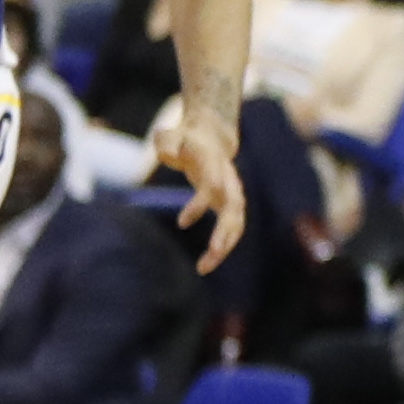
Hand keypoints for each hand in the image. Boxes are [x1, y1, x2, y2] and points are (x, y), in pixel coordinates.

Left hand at [148, 94, 247, 267]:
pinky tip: (205, 264)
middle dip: (224, 232)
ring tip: (204, 268)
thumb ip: (167, 143)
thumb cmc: (186, 137)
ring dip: (224, 246)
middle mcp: (228, 180)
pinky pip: (232, 229)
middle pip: (232, 208)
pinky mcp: (231, 204)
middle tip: (213, 253)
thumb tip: (168, 157)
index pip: (211, 184)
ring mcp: (233, 192)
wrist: (213, 135)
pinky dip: (222, 247)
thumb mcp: (171, 135)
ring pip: (236, 223)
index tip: (182, 223)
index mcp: (213, 163)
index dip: (200, 204)